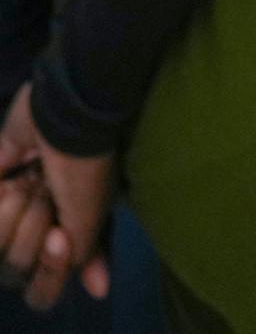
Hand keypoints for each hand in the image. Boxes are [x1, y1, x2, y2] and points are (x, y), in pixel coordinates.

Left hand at [0, 87, 110, 311]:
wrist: (65, 115)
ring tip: (27, 181)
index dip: (47, 270)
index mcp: (67, 237)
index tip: (58, 237)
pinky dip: (0, 193)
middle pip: (15, 265)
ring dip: (13, 208)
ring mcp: (14, 208)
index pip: (43, 288)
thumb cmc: (84, 167)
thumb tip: (97, 288)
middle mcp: (39, 227)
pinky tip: (11, 176)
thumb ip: (83, 256)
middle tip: (46, 194)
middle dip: (30, 227)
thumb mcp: (90, 216)